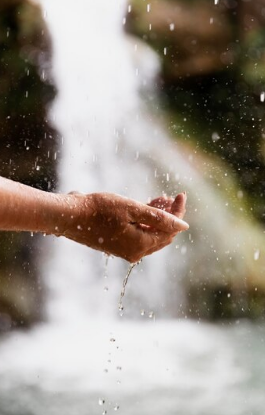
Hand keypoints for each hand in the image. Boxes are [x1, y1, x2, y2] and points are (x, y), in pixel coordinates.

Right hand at [57, 192, 187, 262]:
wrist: (70, 216)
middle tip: (170, 196)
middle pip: (162, 234)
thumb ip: (159, 218)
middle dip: (169, 215)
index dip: (178, 213)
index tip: (181, 194)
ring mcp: (126, 250)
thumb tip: (183, 226)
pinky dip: (145, 222)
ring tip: (159, 199)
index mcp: (140, 245)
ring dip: (157, 217)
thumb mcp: (132, 209)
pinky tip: (145, 207)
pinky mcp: (118, 245)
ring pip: (150, 234)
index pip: (170, 231)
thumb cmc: (99, 210)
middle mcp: (135, 252)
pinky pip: (139, 234)